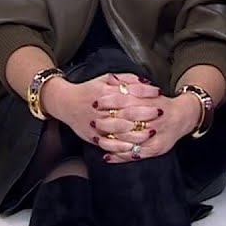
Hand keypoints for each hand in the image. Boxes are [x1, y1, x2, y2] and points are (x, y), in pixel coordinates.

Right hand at [42, 73, 159, 147]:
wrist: (65, 103)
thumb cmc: (88, 90)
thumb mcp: (105, 79)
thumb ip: (126, 79)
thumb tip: (146, 82)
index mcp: (104, 93)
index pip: (128, 93)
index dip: (145, 94)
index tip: (159, 95)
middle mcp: (100, 109)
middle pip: (126, 112)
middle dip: (145, 114)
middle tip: (159, 114)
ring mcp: (96, 124)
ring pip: (119, 130)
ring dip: (137, 132)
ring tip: (151, 132)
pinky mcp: (92, 137)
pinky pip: (108, 144)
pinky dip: (121, 147)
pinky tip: (133, 147)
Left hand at [94, 76, 198, 163]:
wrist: (183, 116)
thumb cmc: (162, 103)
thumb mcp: (148, 91)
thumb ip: (131, 85)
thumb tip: (111, 79)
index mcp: (150, 102)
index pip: (126, 100)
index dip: (110, 101)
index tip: (97, 102)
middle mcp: (153, 119)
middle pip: (126, 121)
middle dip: (108, 122)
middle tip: (93, 122)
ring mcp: (155, 135)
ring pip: (129, 140)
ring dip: (111, 141)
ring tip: (96, 139)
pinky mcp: (155, 149)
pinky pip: (135, 154)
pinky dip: (120, 156)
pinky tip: (107, 156)